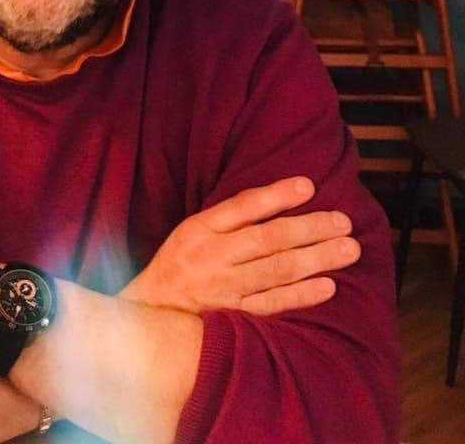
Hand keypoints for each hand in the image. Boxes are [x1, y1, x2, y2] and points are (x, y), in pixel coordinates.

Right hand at [122, 177, 360, 315]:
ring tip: (348, 249)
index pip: (242, 206)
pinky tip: (328, 285)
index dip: (277, 195)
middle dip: (310, 228)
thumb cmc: (178, 264)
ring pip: (278, 269)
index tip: (308, 186)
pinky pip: (273, 303)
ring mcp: (226, 288)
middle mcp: (214, 256)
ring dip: (317, 258)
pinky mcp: (235, 315)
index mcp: (201, 229)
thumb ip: (227, 217)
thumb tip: (275, 199)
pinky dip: (301, 295)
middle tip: (343, 222)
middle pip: (269, 238)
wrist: (152, 311)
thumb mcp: (191, 230)